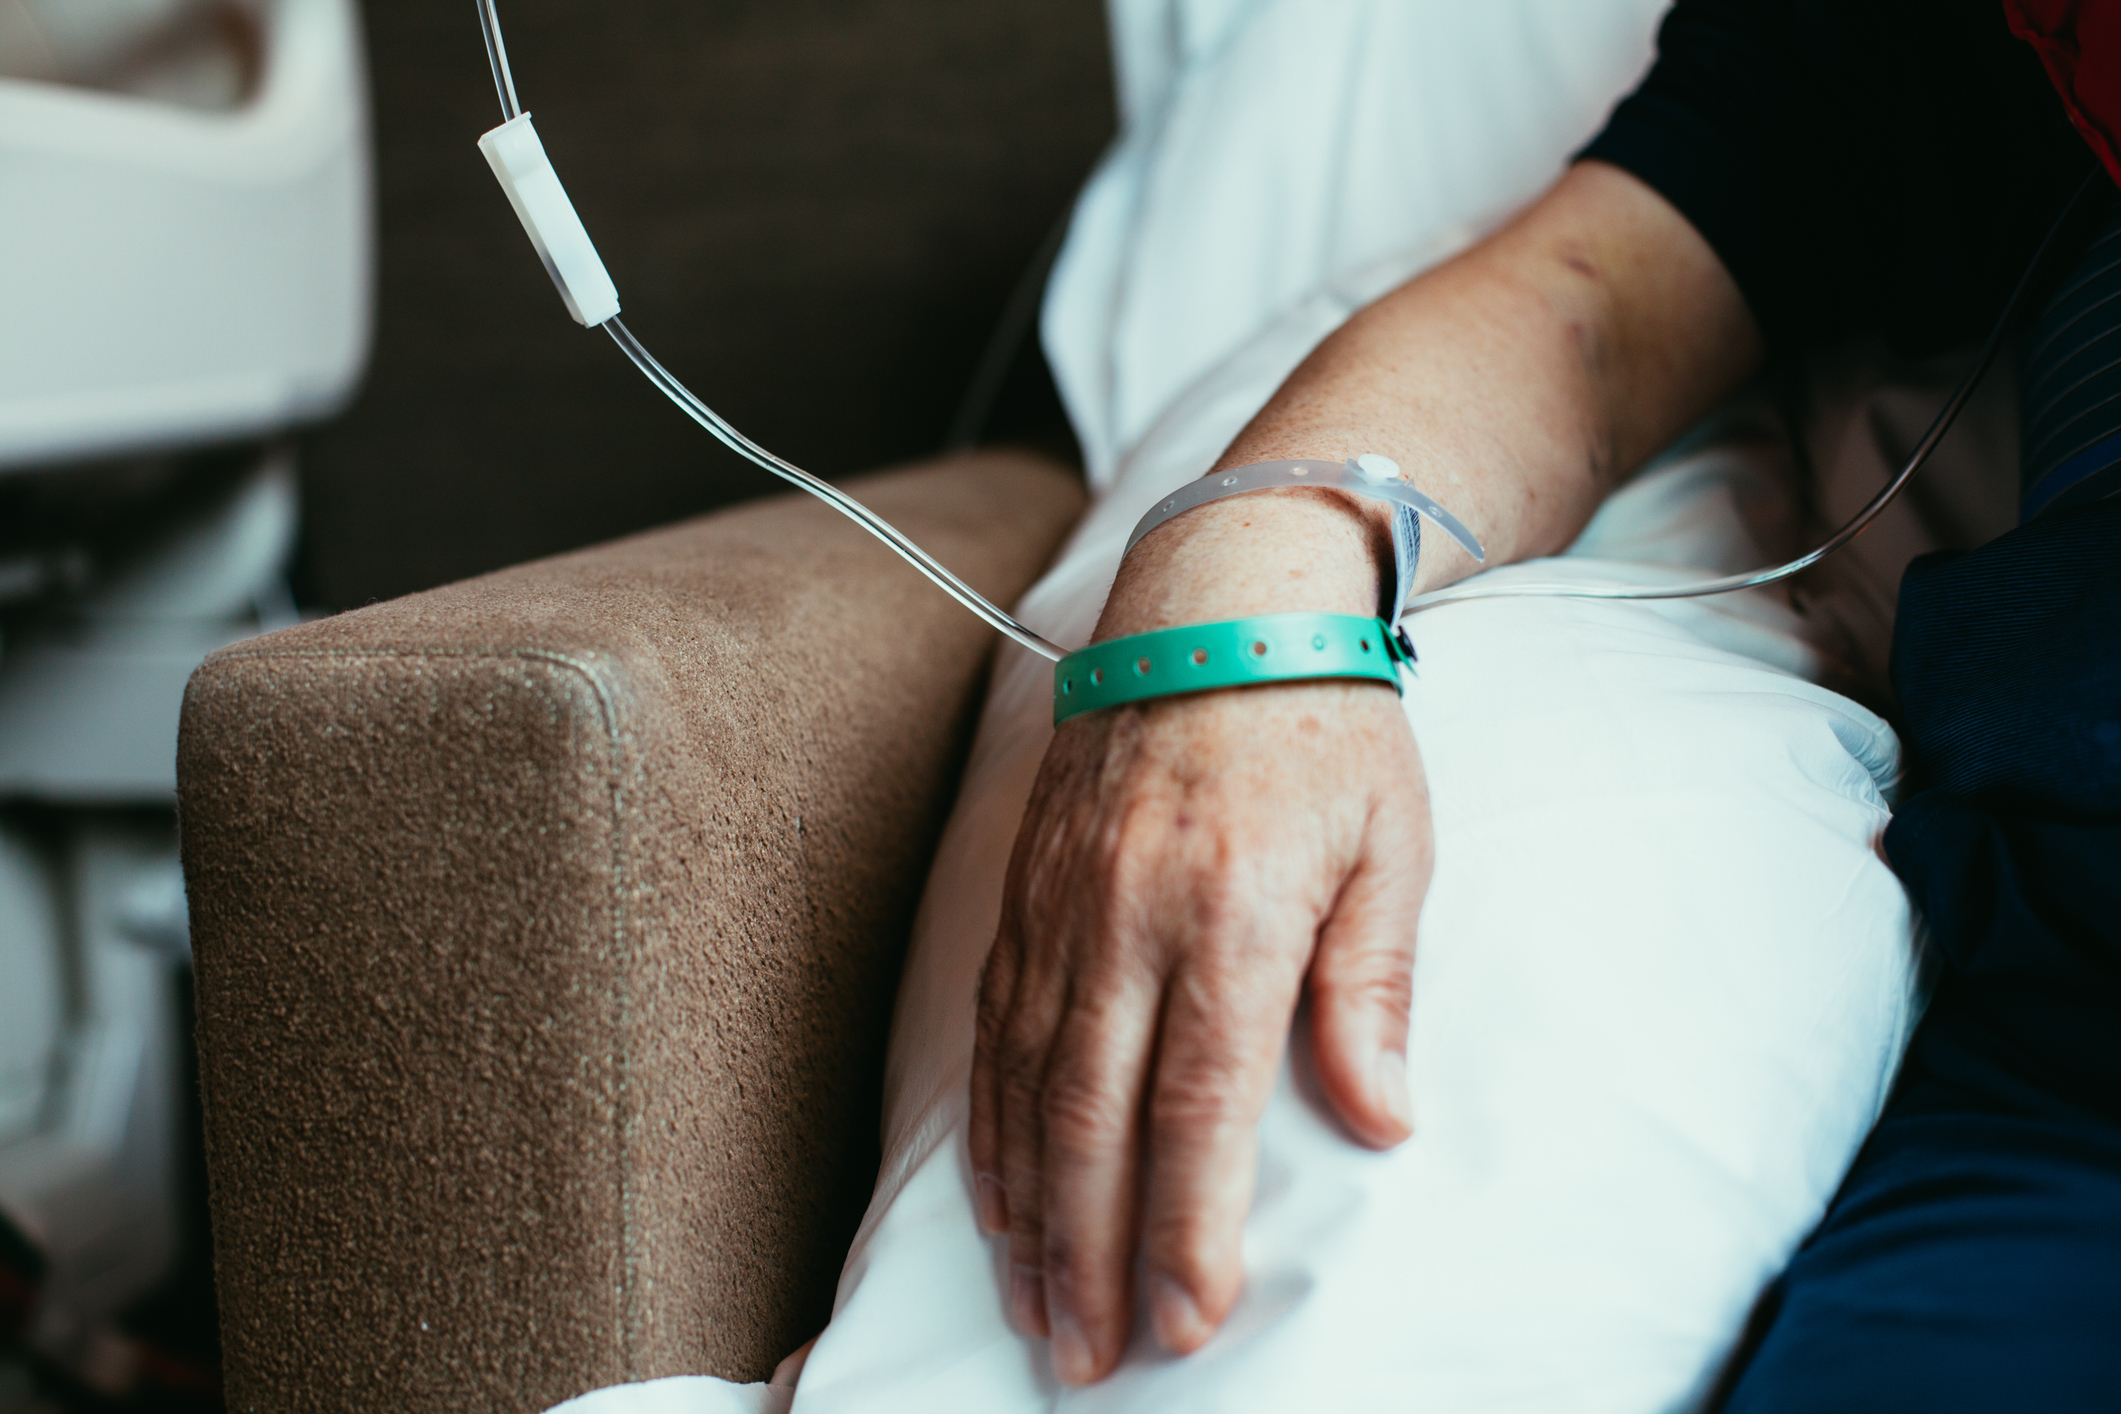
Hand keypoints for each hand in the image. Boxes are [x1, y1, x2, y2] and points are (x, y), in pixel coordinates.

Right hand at [969, 656, 1432, 1384]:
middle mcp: (1127, 916)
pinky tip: (998, 1193)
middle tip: (1087, 1357)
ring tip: (1034, 1308)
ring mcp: (1063, 904)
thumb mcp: (1394, 847)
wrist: (1221, 603)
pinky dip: (992, 1124)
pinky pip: (994, 1027)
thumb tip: (1381, 1122)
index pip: (1199, 1106)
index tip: (1188, 1320)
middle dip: (1089, 1253)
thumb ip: (1375, 988)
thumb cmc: (1327, 725)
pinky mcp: (1026, 891)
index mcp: (1232, 911)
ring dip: (1028, 1211)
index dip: (1187, 1227)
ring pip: (1026, 1084)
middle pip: (1093, 1116)